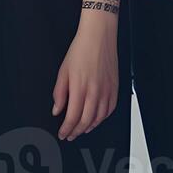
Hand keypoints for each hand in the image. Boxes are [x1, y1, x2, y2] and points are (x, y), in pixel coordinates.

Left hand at [52, 14, 119, 141]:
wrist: (99, 37)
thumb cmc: (81, 50)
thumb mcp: (63, 71)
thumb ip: (59, 93)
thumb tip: (57, 110)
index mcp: (80, 88)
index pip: (72, 117)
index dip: (66, 129)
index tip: (62, 133)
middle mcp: (95, 92)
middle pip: (86, 121)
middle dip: (76, 132)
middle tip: (70, 135)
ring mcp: (107, 91)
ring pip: (99, 118)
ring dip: (89, 127)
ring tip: (81, 130)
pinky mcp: (115, 88)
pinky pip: (110, 110)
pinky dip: (102, 118)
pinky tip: (96, 119)